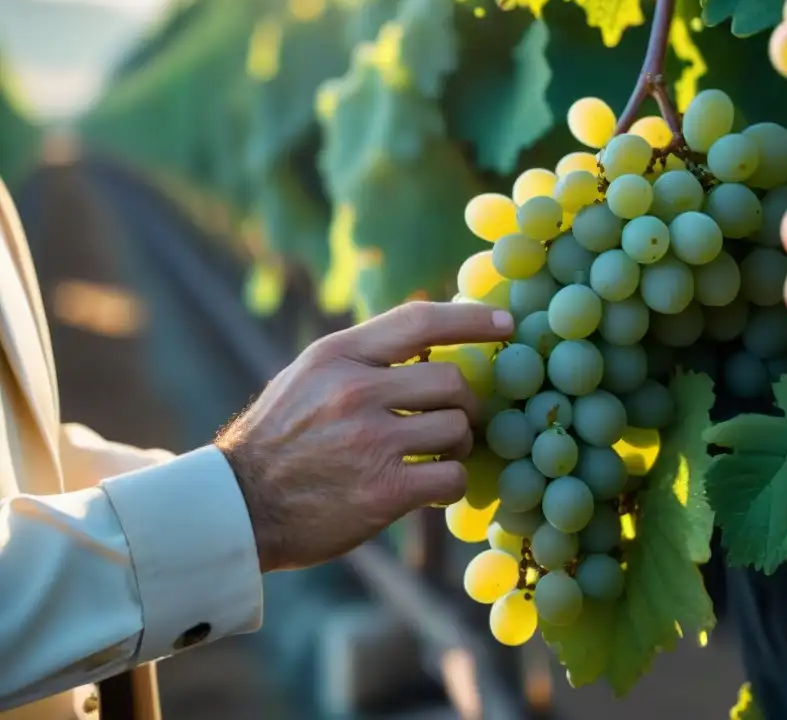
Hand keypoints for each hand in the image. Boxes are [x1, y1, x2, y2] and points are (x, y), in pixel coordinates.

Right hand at [216, 301, 514, 572]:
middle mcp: (356, 391)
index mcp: (338, 356)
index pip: (419, 321)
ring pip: (458, 428)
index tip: (506, 323)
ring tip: (437, 455)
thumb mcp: (307, 377)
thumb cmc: (279, 440)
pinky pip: (452, 476)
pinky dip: (451, 482)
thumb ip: (362, 357)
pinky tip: (431, 486)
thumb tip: (431, 342)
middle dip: (466, 402)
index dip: (471, 319)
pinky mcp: (384, 491)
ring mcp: (371, 441)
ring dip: (459, 444)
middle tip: (457, 419)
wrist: (239, 508)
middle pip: (452, 380)